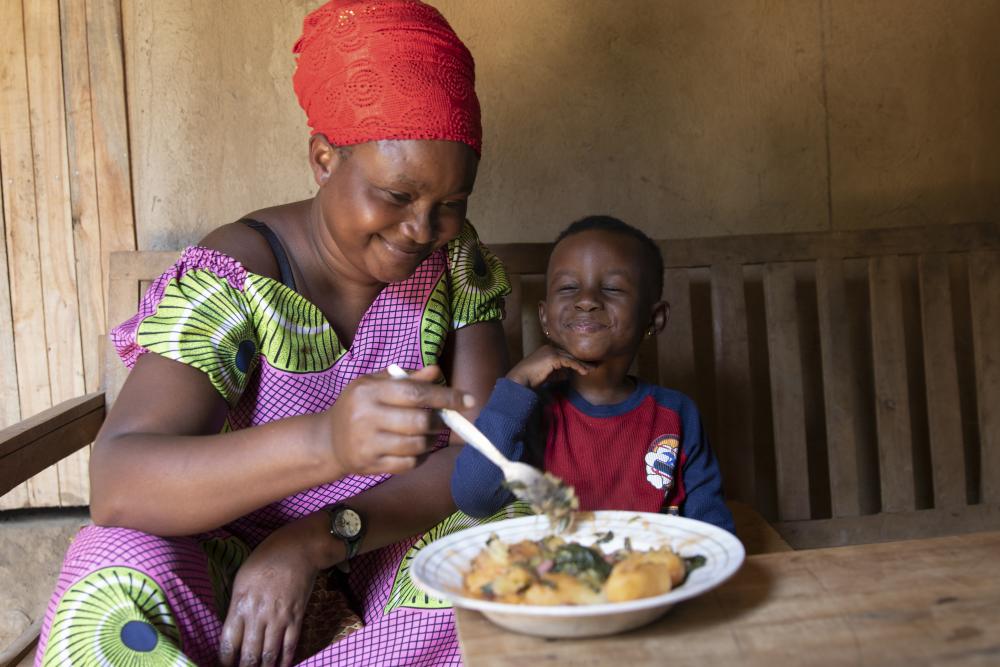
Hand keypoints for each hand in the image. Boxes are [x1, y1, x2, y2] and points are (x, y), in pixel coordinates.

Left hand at [219, 520, 322, 666]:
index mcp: (240, 605)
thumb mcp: (242, 579)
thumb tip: (234, 627)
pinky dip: (286, 660)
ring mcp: (278, 618)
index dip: (226, 661)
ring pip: (269, 653)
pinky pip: (290, 644)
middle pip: (249, 654)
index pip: (228, 643)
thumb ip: (237, 605)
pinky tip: (282, 666)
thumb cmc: (265, 559)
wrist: (298, 549)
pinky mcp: (296, 617)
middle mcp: (258, 615)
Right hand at [319, 364, 472, 476]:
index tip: (468, 401)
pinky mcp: (370, 465)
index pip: (415, 393)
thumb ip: (406, 379)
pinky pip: (407, 464)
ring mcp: (367, 444)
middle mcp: (366, 417)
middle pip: (418, 422)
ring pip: (416, 446)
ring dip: (431, 440)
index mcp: (369, 391)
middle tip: (443, 420)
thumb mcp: (375, 384)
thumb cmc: (358, 406)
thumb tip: (436, 371)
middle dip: (439, 422)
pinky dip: (420, 458)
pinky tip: (416, 450)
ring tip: (429, 434)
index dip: (445, 397)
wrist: (327, 440)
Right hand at [506, 345, 592, 387]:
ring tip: (593, 369)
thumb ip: (557, 373)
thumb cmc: (530, 380)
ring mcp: (551, 351)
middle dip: (583, 361)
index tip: (587, 366)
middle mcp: (550, 348)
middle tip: (595, 365)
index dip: (577, 361)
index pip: (566, 355)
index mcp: (548, 351)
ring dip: (583, 364)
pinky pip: (569, 362)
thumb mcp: (547, 375)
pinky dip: (578, 367)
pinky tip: (585, 372)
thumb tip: (567, 374)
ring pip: (571, 358)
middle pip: (570, 355)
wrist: (520, 380)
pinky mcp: (553, 357)